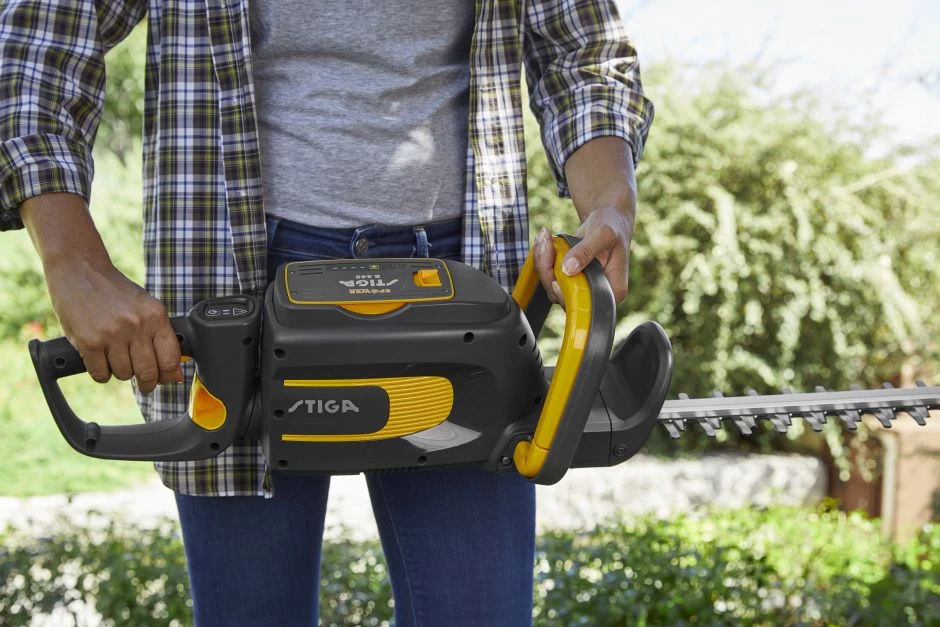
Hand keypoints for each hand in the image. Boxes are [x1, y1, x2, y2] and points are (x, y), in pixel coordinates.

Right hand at [20, 193, 181, 393]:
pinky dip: (101, 373)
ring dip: (120, 372)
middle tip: (144, 383)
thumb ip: (161, 338)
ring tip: (115, 357)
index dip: (169, 375)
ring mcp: (112, 334)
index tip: (165, 379)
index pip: (170, 358)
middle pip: (148, 372)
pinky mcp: (88, 342)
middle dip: (147, 383)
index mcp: (155, 315)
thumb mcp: (145, 307)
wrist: (80, 271)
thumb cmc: (115, 292)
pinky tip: (100, 360)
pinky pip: (101, 374)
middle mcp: (136, 325)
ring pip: (124, 375)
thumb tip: (176, 374)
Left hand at [533, 205, 633, 305]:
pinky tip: (545, 242)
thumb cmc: (612, 228)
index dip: (565, 293)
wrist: (607, 221)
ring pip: (552, 286)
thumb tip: (568, 269)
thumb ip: (586, 251)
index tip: (554, 276)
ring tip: (545, 238)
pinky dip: (543, 259)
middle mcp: (597, 294)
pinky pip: (549, 276)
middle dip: (548, 269)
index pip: (584, 302)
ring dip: (543, 262)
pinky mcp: (569, 280)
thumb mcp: (603, 235)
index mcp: (613, 290)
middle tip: (545, 243)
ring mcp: (581, 288)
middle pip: (562, 295)